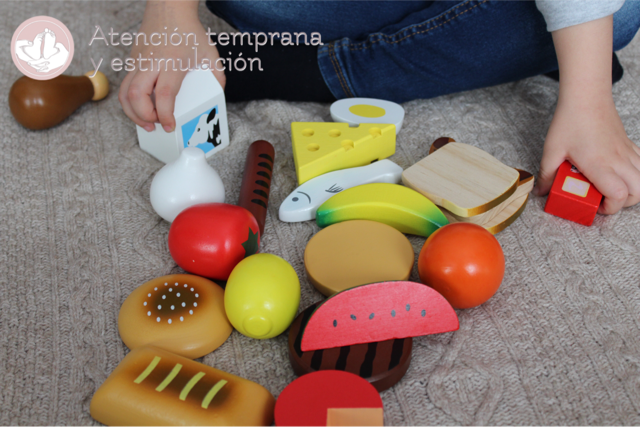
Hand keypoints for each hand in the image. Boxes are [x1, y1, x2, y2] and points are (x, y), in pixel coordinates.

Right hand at [118, 0, 224, 131]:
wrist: (169, 9)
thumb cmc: (188, 31)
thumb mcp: (210, 54)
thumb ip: (216, 78)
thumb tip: (217, 98)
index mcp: (171, 62)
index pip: (164, 94)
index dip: (165, 114)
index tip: (170, 125)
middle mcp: (151, 63)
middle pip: (136, 95)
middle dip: (143, 116)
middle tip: (156, 125)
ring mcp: (138, 62)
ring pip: (124, 93)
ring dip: (132, 113)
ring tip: (146, 122)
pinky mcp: (132, 62)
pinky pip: (125, 86)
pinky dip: (131, 101)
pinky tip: (143, 107)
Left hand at [534, 96, 639, 213]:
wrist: (586, 96)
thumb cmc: (570, 122)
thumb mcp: (551, 151)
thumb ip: (547, 174)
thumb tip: (540, 191)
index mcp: (599, 165)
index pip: (619, 195)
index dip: (611, 208)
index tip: (596, 207)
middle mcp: (618, 161)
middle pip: (638, 192)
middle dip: (625, 203)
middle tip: (605, 200)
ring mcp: (626, 152)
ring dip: (633, 189)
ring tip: (613, 187)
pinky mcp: (629, 144)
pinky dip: (636, 173)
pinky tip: (618, 172)